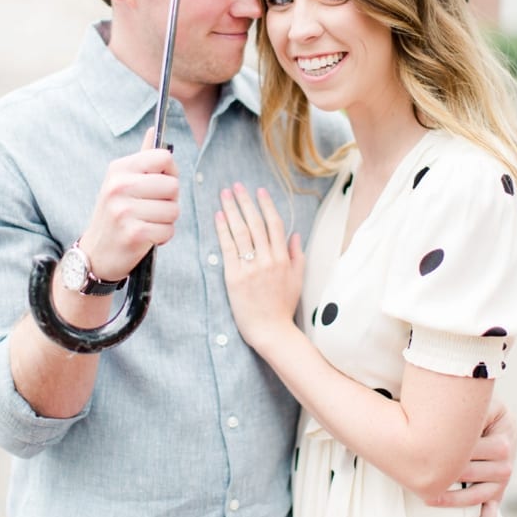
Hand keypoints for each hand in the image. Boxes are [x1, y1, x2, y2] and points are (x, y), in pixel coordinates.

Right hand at [77, 127, 179, 281]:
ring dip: (166, 221)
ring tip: (146, 223)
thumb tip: (154, 129)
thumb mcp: (122, 181)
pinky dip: (162, 237)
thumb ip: (143, 158)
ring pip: (174, 210)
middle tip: (150, 209)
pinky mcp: (133, 233)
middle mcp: (119, 186)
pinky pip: (168, 230)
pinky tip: (145, 237)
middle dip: (169, 201)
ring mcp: (124, 210)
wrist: (96, 253)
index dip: (170, 173)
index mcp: (119, 169)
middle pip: (173, 186)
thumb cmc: (117, 213)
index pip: (164, 157)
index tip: (158, 185)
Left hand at [214, 183, 303, 349]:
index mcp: (283, 259)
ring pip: (241, 232)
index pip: (274, 225)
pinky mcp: (234, 277)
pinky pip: (228, 249)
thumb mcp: (298, 279)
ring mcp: (250, 268)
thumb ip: (297, 255)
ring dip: (232, 210)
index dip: (266, 206)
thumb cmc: (284, 307)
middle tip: (237, 186)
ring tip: (225, 195)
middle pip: (255, 223)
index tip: (259, 191)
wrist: (271, 331)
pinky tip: (219, 217)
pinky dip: (223, 231)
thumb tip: (295, 235)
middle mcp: (267, 259)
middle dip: (245, 202)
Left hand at [431, 399, 516, 516]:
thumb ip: (472, 413)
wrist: (494, 420)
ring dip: (454, 499)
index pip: (477, 450)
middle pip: (474, 474)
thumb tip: (450, 421)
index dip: (453, 452)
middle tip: (422, 473)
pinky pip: (491, 513)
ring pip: (478, 496)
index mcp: (504, 439)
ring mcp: (502, 481)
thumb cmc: (481, 412)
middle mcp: (507, 463)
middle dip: (448, 474)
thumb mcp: (482, 405)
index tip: (428, 453)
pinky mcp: (496, 494)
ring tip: (430, 498)